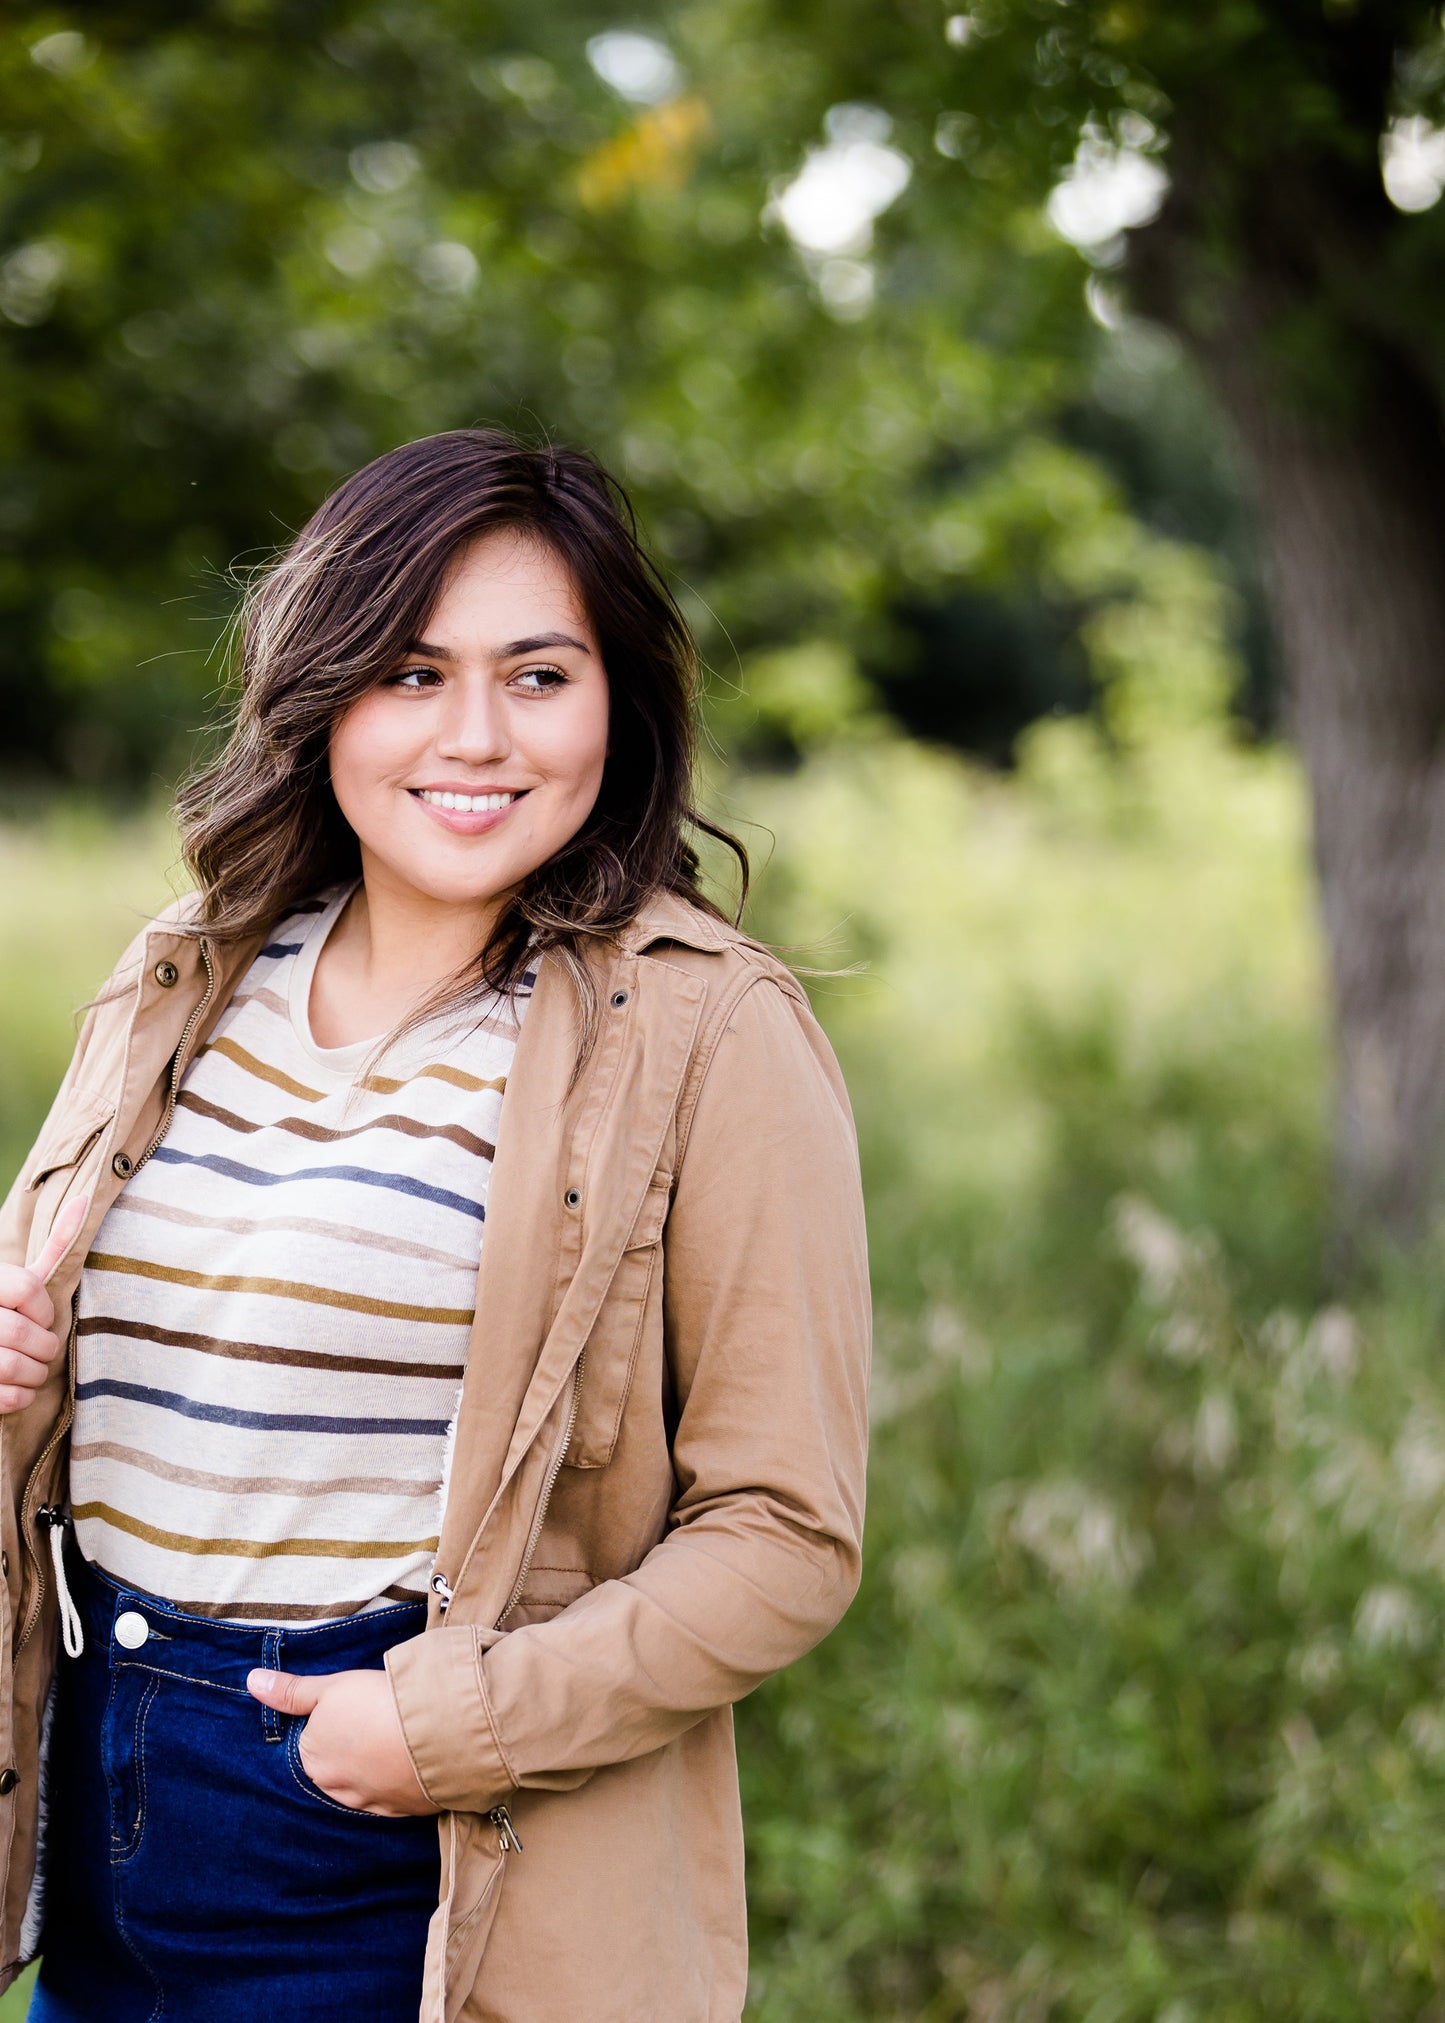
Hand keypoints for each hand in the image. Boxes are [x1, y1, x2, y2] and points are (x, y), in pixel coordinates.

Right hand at [0, 1193, 88, 1415]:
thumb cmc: (9, 1312)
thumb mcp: (27, 1279)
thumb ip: (56, 1245)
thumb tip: (85, 1198)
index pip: (27, 1288)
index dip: (44, 1310)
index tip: (41, 1317)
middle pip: (25, 1333)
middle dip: (45, 1348)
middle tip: (43, 1350)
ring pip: (16, 1367)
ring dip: (35, 1374)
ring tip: (32, 1369)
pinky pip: (7, 1398)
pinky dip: (21, 1398)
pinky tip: (16, 1387)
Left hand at [246, 1664, 438, 1816]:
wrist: (432, 1734)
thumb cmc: (377, 1703)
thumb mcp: (331, 1686)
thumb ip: (291, 1690)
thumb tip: (252, 1681)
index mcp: (312, 1757)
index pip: (314, 1739)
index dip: (336, 1720)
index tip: (358, 1707)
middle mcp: (331, 1787)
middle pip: (335, 1764)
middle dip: (351, 1747)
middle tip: (377, 1720)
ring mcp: (365, 1803)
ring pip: (361, 1782)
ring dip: (373, 1766)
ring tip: (396, 1739)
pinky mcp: (396, 1812)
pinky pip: (388, 1796)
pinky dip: (395, 1781)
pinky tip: (408, 1761)